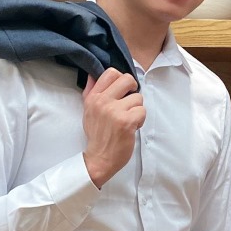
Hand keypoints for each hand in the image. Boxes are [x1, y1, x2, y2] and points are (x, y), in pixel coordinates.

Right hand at [82, 68, 144, 187]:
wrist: (99, 158)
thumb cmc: (97, 135)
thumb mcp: (88, 110)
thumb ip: (91, 91)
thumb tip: (93, 74)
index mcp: (93, 97)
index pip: (110, 73)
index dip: (121, 79)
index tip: (122, 90)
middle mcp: (103, 101)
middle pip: (127, 79)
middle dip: (133, 90)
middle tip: (130, 102)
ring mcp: (114, 111)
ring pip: (138, 98)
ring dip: (137, 109)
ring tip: (128, 119)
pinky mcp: (126, 121)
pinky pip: (142, 111)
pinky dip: (140, 120)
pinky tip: (132, 127)